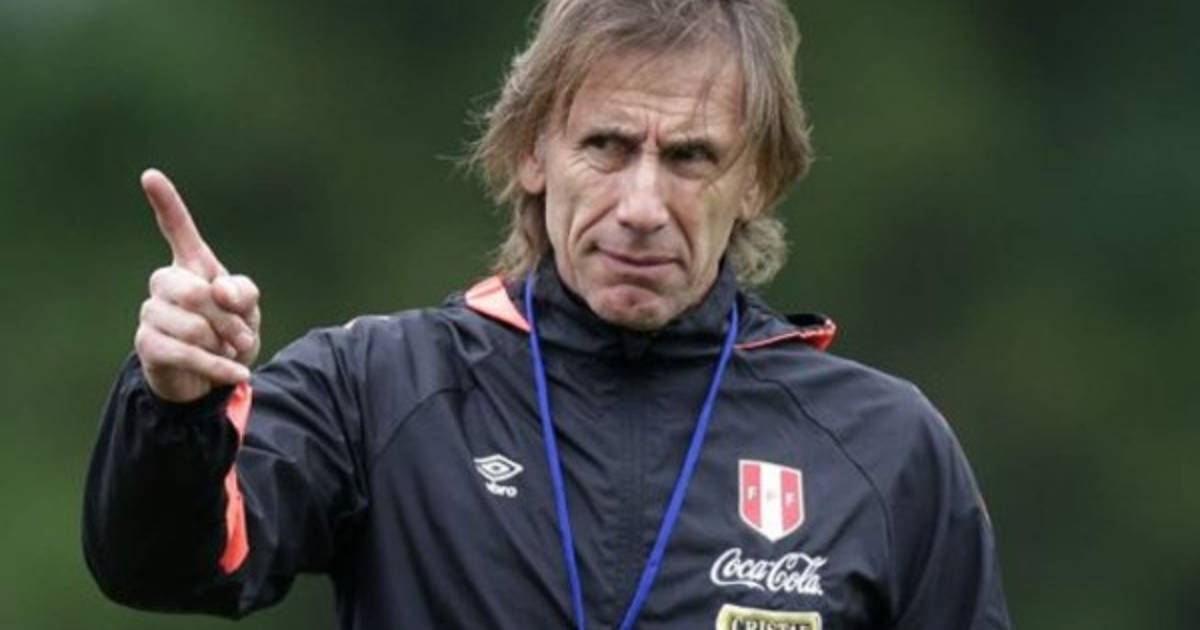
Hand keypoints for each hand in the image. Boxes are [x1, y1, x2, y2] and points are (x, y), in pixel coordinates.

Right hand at [133, 169, 261, 402]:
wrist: (211, 377)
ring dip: (224, 344)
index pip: (178, 230)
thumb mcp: (247, 311)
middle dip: (228, 318)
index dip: (166, 203)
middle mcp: (165, 284)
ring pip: (192, 326)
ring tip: (231, 352)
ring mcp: (152, 313)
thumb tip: (217, 288)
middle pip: (194, 292)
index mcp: (193, 267)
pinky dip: (219, 366)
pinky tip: (239, 374)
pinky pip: (187, 353)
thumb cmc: (230, 333)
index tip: (150, 175)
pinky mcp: (148, 344)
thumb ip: (241, 292)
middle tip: (244, 336)